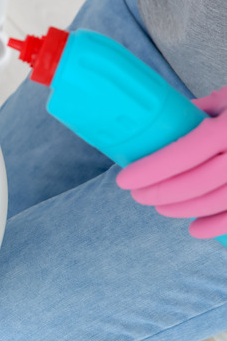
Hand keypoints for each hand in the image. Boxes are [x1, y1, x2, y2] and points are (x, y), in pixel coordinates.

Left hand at [117, 86, 226, 238]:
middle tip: (138, 195)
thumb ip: (200, 111)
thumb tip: (160, 123)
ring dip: (184, 209)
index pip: (186, 151)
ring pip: (219, 201)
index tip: (124, 179)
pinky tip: (195, 230)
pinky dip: (218, 226)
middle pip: (199, 182)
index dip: (152, 169)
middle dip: (162, 192)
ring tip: (160, 208)